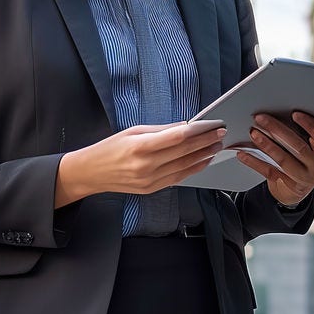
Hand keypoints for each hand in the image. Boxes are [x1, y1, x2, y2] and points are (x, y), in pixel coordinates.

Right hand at [55, 121, 226, 205]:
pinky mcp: (152, 189)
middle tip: (221, 133)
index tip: (213, 125)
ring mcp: (150, 180)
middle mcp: (147, 165)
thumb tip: (186, 126)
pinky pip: (179, 178)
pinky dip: (194, 168)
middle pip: (185, 152)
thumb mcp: (133, 131)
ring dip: (205, 156)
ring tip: (217, 145)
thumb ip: (161, 130)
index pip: (177, 137)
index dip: (199, 131)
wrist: (92, 173)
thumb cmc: (111, 148)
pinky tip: (204, 160)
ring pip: (185, 167)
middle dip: (206, 142)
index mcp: (141, 146)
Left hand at [235, 112, 313, 206]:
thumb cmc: (302, 161)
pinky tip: (243, 154)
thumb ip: (305, 133)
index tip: (293, 113)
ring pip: (283, 159)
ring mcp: (303, 177)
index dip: (307, 123)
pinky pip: (268, 171)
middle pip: (298, 146)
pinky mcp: (287, 185)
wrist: (297, 191)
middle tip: (261, 118)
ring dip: (266, 144)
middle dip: (277, 130)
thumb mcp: (310, 148)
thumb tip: (284, 110)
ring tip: (253, 133)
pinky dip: (254, 161)